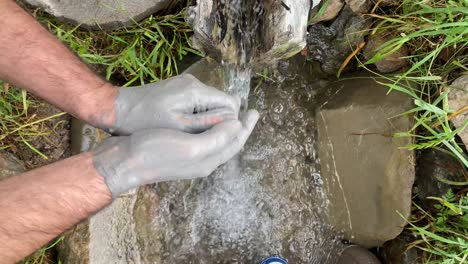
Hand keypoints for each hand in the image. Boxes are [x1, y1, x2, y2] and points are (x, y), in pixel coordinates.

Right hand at [93, 110, 258, 196]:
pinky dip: (210, 126)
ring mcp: (187, 156)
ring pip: (215, 140)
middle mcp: (201, 161)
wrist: (123, 160)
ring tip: (232, 114)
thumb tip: (237, 126)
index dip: (246, 128)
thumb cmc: (155, 152)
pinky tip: (206, 119)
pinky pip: (202, 136)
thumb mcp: (190, 146)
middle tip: (249, 112)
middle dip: (239, 128)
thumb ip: (217, 139)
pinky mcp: (175, 149)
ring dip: (225, 126)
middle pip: (227, 143)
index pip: (234, 144)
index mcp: (207, 161)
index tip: (255, 111)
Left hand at [107, 74, 238, 134]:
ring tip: (189, 133)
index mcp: (197, 91)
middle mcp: (195, 82)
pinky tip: (181, 125)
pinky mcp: (178, 87)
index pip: (231, 104)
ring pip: (210, 103)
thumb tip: (234, 121)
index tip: (214, 137)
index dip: (229, 123)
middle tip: (201, 138)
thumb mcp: (179, 127)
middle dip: (217, 121)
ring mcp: (186, 83)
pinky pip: (197, 101)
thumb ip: (208, 122)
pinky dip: (195, 114)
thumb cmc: (146, 121)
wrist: (118, 109)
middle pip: (222, 102)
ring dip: (205, 118)